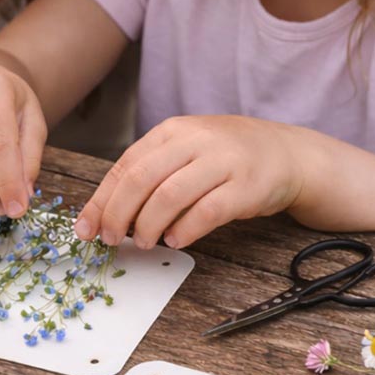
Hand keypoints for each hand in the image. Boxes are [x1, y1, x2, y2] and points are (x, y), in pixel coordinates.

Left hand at [74, 116, 305, 247]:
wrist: (288, 153)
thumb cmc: (227, 158)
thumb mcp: (186, 152)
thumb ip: (152, 174)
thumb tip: (107, 214)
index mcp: (173, 131)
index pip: (125, 166)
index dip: (101, 201)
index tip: (86, 229)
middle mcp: (195, 141)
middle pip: (141, 179)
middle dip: (118, 215)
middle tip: (111, 240)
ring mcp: (223, 161)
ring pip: (170, 195)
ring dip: (149, 226)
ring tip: (144, 242)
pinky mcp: (246, 186)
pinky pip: (207, 211)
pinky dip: (185, 230)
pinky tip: (175, 241)